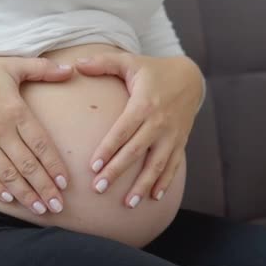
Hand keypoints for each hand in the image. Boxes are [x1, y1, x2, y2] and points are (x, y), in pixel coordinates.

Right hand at [0, 55, 73, 214]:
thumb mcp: (12, 65)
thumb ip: (42, 69)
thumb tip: (71, 69)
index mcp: (16, 112)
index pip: (41, 145)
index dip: (54, 166)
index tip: (65, 184)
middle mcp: (1, 131)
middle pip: (28, 165)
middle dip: (44, 188)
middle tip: (58, 206)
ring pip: (8, 175)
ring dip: (25, 194)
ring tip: (40, 209)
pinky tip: (9, 201)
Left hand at [75, 53, 203, 208]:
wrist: (191, 78)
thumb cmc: (153, 71)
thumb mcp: (130, 61)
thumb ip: (103, 62)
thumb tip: (74, 64)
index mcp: (144, 104)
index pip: (122, 130)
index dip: (108, 149)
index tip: (93, 167)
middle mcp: (159, 122)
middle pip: (136, 151)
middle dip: (118, 172)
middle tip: (99, 189)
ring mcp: (172, 134)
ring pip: (157, 164)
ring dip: (142, 185)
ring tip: (128, 203)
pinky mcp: (181, 142)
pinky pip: (173, 166)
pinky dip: (165, 182)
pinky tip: (153, 197)